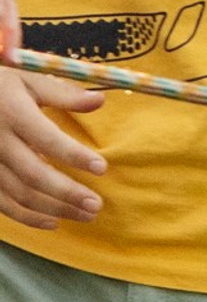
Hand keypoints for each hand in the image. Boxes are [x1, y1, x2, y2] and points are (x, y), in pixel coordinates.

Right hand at [0, 46, 107, 229]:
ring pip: (20, 193)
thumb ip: (63, 94)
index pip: (47, 139)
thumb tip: (100, 101)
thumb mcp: (29, 79)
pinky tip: (54, 222)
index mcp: (13, 113)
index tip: (102, 168)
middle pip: (33, 174)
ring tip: (86, 215)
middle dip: (67, 192)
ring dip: (54, 208)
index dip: (74, 155)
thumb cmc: (3, 87)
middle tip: (96, 204)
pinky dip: (28, 217)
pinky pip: (3, 203)